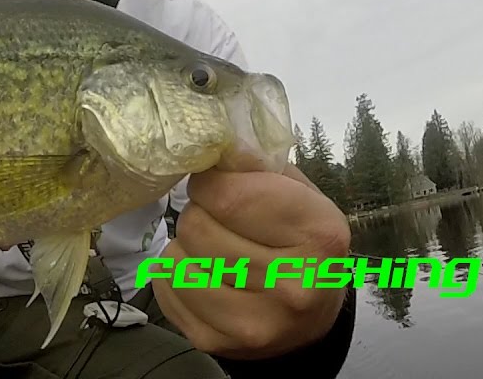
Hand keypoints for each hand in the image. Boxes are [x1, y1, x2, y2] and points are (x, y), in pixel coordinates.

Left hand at [152, 156, 349, 360]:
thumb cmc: (301, 243)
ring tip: (211, 248)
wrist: (310, 319)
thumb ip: (257, 166)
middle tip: (217, 219)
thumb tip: (210, 142)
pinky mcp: (216, 342)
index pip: (229, 196)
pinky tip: (202, 272)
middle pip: (197, 227)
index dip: (209, 182)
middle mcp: (290, 286)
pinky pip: (165, 286)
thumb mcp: (299, 194)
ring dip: (185, 244)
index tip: (215, 183)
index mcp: (317, 237)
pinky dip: (174, 273)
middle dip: (198, 213)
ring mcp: (253, 322)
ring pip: (175, 257)